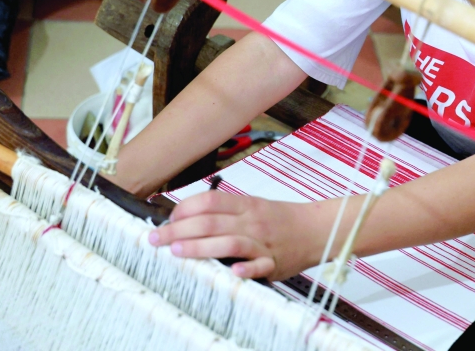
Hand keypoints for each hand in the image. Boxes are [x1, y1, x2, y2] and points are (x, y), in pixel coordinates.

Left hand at [148, 191, 321, 280]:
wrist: (318, 229)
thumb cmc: (282, 219)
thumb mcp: (254, 207)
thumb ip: (226, 213)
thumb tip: (189, 220)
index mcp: (246, 205)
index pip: (209, 201)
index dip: (184, 208)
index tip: (167, 219)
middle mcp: (252, 221)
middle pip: (211, 222)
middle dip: (179, 230)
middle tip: (156, 238)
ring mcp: (263, 242)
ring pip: (229, 242)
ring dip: (201, 247)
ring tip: (177, 252)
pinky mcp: (274, 262)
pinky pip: (259, 265)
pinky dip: (246, 269)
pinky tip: (232, 272)